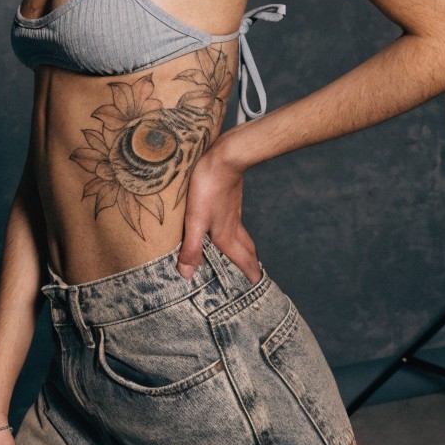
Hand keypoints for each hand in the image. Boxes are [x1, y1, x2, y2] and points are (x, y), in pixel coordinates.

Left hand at [177, 138, 259, 282]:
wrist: (225, 157)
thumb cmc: (208, 188)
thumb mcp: (195, 220)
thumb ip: (191, 248)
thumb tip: (188, 276)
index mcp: (226, 235)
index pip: (243, 260)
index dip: (250, 274)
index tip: (256, 287)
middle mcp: (233, 226)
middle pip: (247, 250)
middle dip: (251, 265)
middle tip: (254, 276)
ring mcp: (233, 212)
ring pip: (243, 236)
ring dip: (245, 249)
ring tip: (243, 257)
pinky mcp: (230, 199)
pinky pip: (236, 223)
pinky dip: (237, 233)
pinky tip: (229, 226)